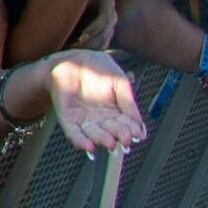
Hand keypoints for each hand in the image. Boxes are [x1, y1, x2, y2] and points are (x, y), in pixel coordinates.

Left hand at [32, 50, 148, 153]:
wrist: (72, 59)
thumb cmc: (97, 68)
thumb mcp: (119, 81)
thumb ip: (128, 101)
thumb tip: (139, 122)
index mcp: (116, 112)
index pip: (127, 125)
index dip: (133, 131)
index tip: (138, 135)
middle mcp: (102, 119)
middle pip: (113, 133)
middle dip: (120, 137)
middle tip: (125, 140)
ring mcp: (85, 121)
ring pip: (96, 136)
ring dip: (103, 141)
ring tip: (110, 143)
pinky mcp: (68, 120)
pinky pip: (74, 134)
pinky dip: (81, 142)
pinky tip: (90, 147)